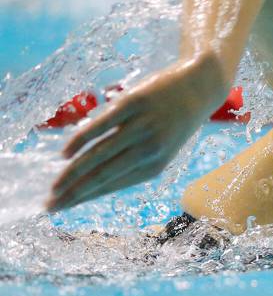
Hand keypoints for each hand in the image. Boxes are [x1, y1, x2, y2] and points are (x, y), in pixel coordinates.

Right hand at [47, 54, 228, 212]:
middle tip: (49, 205)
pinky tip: (65, 153)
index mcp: (155, 165)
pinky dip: (80, 140)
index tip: (60, 208)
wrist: (200, 87)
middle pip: (103, 175)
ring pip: (100, 155)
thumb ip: (130, 162)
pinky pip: (101, 125)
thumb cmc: (173, 121)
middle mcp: (150, 149)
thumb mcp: (159, 147)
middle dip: (74, 193)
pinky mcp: (134, 103)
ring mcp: (142, 126)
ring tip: (54, 186)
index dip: (84, 198)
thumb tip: (92, 180)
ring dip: (73, 173)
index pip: (111, 186)